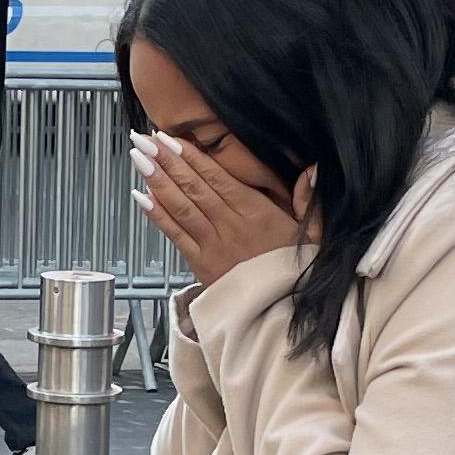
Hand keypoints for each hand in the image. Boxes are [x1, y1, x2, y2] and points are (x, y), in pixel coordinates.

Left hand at [135, 129, 307, 287]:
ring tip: (139, 159)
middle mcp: (230, 226)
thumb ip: (309, 200)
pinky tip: (141, 198)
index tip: (172, 138)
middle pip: (194, 188)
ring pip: (181, 207)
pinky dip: (158, 216)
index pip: (218, 178)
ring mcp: (213, 245)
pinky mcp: (201, 265)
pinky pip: (176, 236)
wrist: (282, 315)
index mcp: (257, 214)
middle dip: (167, 161)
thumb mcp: (315, 235)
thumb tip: (312, 170)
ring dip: (157, 181)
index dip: (192, 157)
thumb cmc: (297, 273)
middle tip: (145, 139)